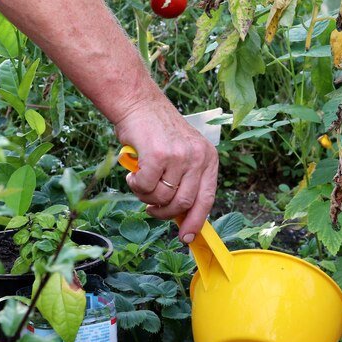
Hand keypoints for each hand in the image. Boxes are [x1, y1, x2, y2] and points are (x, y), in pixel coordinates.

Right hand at [114, 95, 217, 243]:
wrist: (138, 103)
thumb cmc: (157, 132)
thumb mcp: (183, 153)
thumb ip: (186, 181)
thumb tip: (182, 216)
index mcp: (209, 159)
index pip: (207, 199)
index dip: (196, 221)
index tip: (186, 237)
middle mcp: (198, 157)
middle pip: (184, 203)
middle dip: (164, 212)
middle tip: (151, 208)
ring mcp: (179, 156)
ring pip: (163, 197)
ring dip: (147, 196)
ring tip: (140, 181)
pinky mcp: (159, 155)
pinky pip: (146, 186)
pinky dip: (136, 185)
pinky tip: (133, 173)